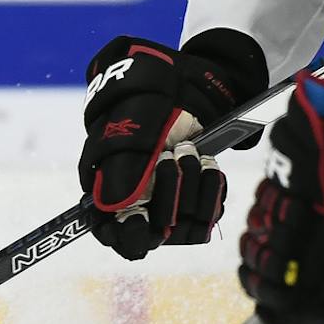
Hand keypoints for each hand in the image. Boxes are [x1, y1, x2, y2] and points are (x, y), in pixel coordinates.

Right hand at [79, 36, 232, 260]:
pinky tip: (208, 164)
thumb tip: (112, 207)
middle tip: (168, 157)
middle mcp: (140, 207)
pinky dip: (211, 188)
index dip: (121, 233)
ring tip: (189, 150)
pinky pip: (209, 216)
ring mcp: (170, 207)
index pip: (111, 234)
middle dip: (166, 194)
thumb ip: (117, 168)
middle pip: (151, 234)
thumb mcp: (127, 128)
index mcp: (111, 192)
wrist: (185, 89)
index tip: (137, 219)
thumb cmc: (146, 105)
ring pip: (183, 227)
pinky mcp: (198, 204)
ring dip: (190, 183)